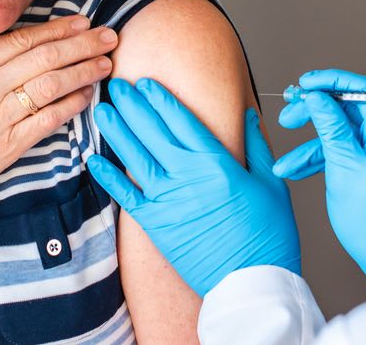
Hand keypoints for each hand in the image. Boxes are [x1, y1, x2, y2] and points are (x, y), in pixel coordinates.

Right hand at [0, 15, 118, 207]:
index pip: (23, 40)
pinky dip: (72, 104)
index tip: (82, 22)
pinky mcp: (9, 145)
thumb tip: (14, 44)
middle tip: (108, 36)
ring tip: (106, 62)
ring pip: (52, 84)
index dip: (58, 29)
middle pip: (45, 57)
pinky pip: (49, 119)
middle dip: (82, 44)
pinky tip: (88, 94)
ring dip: (84, 71)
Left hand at [86, 78, 300, 296]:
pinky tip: (93, 159)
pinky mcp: (156, 224)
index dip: (161, 98)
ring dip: (117, 131)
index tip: (146, 82)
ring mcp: (168, 200)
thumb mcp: (272, 185)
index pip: (182, 120)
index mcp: (217, 163)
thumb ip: (257, 147)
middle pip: (153, 131)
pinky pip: (126, 196)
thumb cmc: (268, 237)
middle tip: (115, 83)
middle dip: (133, 105)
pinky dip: (108, 177)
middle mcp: (188, 177)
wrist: (252, 283)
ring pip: (135, 157)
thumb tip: (248, 115)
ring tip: (102, 109)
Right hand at [272, 69, 365, 296]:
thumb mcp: (343, 167)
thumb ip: (330, 126)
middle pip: (350, 108)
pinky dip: (323, 158)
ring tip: (285, 161)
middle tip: (287, 115)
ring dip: (312, 143)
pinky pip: (347, 151)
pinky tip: (296, 171)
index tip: (305, 84)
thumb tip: (318, 96)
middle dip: (316, 112)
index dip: (332, 82)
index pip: (364, 90)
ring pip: (343, 132)